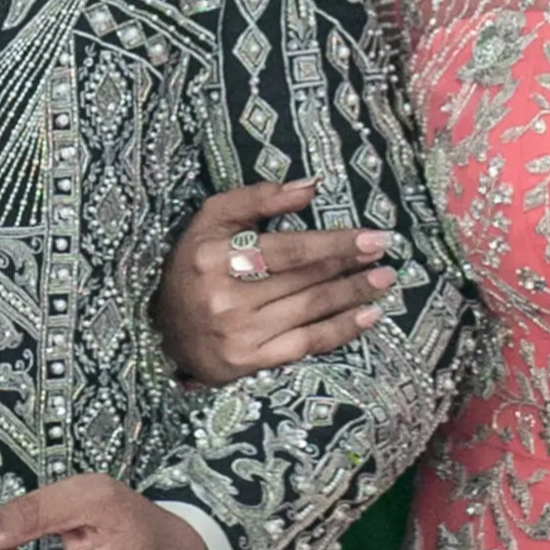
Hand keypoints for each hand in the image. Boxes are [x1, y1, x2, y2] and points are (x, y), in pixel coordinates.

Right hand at [154, 178, 396, 388]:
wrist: (163, 330)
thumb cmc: (195, 264)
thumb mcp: (213, 219)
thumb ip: (259, 198)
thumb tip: (311, 187)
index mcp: (215, 257)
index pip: (288, 249)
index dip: (334, 243)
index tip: (373, 237)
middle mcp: (225, 298)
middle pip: (304, 279)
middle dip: (350, 266)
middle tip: (386, 254)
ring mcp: (238, 334)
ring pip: (310, 311)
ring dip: (353, 295)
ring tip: (384, 281)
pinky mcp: (248, 363)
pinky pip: (306, 344)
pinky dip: (341, 330)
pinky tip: (368, 317)